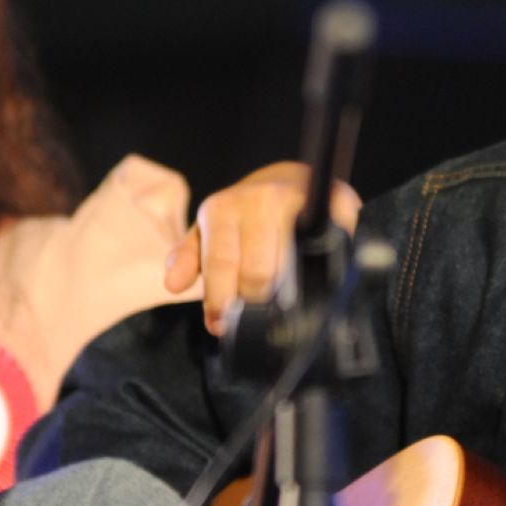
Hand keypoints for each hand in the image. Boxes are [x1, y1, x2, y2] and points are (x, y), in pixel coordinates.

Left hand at [162, 163, 362, 335]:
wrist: (286, 179)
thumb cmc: (243, 215)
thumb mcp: (206, 232)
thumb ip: (186, 259)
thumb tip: (172, 285)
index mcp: (222, 208)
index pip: (221, 264)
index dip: (220, 301)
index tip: (222, 326)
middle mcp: (258, 199)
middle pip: (258, 271)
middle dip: (253, 302)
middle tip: (254, 312)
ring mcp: (297, 200)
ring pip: (291, 265)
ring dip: (286, 292)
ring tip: (280, 298)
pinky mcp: (332, 201)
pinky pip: (328, 244)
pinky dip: (322, 264)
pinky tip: (315, 272)